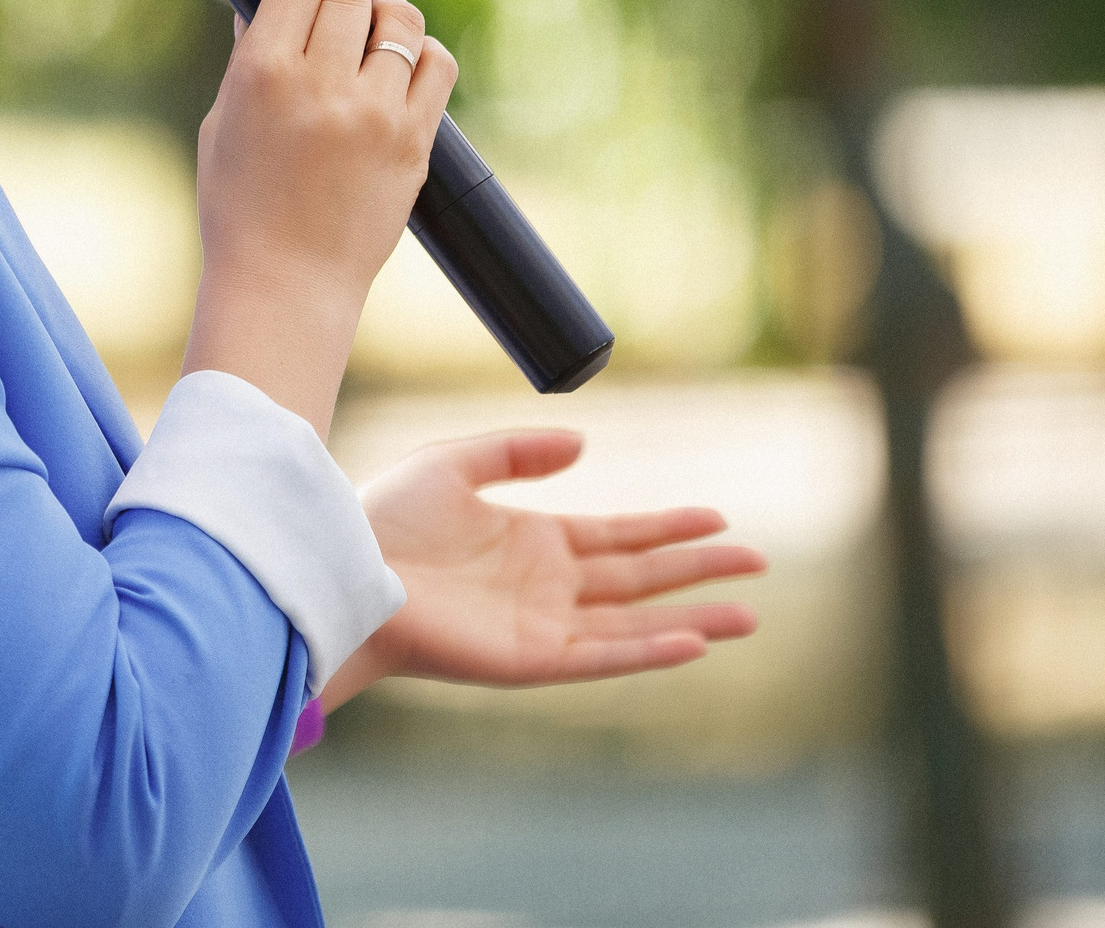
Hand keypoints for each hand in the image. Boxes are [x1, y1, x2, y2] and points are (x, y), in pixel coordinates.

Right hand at [184, 0, 456, 435]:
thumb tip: (266, 6)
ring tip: (372, 22)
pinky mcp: (413, 143)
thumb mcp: (224, 124)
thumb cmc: (240, 207)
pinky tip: (401, 62)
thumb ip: (248, 61)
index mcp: (261, 75)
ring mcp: (373, 114)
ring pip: (399, 19)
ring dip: (386, 7)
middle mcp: (320, 85)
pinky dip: (420, 52)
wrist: (285, 284)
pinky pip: (435, 64)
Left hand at [320, 429, 766, 709]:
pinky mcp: (531, 659)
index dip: (668, 527)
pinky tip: (691, 641)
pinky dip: (647, 650)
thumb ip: (517, 451)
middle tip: (758, 561)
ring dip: (692, 616)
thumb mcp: (454, 463)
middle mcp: (547, 586)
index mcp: (533, 541)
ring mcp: (543, 625)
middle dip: (698, 569)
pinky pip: (602, 656)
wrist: (346, 569)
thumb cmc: (386, 520)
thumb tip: (584, 444)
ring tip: (748, 613)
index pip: (618, 535)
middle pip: (641, 577)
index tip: (716, 518)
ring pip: (635, 621)